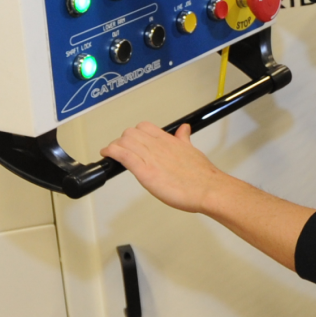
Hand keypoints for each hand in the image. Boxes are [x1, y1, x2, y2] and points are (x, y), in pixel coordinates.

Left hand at [101, 122, 220, 213]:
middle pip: (131, 133)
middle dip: (123, 140)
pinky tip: (107, 154)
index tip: (131, 142)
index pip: (145, 127)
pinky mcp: (146, 172)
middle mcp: (158, 146)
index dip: (135, 133)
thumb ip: (183, 139)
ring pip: (125, 141)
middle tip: (121, 151)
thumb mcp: (193, 150)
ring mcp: (151, 158)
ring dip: (115, 146)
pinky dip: (112, 152)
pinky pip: (124, 155)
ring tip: (112, 154)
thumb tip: (183, 130)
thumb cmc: (203, 176)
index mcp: (169, 140)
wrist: (208, 189)